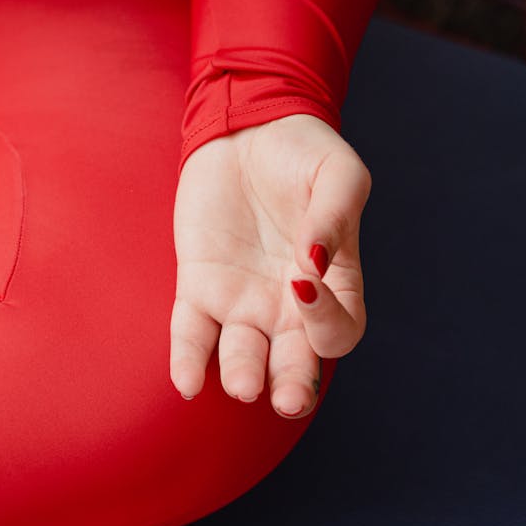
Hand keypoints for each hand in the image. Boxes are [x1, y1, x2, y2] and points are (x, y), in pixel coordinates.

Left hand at [170, 113, 370, 418]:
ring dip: (243, 374)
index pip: (339, 329)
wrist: (250, 126)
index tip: (305, 282)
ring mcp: (242, 298)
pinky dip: (188, 359)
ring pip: (243, 355)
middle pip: (295, 363)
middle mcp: (288, 304)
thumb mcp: (338, 174)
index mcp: (333, 282)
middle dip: (293, 386)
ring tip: (243, 385)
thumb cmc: (304, 152)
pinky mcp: (199, 285)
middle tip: (287, 399)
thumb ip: (335, 217)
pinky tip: (186, 381)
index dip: (328, 321)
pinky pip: (192, 333)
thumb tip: (317, 262)